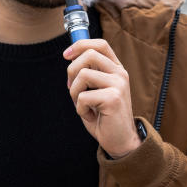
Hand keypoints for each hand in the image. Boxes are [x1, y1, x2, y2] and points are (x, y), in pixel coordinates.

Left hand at [64, 39, 141, 158]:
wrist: (120, 141)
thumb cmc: (104, 116)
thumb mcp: (95, 90)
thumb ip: (88, 73)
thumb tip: (69, 56)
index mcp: (116, 69)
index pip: (100, 44)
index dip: (80, 45)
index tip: (66, 55)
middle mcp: (120, 74)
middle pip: (89, 55)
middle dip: (71, 71)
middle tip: (72, 89)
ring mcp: (118, 85)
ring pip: (82, 74)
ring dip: (74, 93)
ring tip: (83, 105)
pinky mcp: (113, 99)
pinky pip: (83, 97)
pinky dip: (80, 109)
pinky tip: (91, 116)